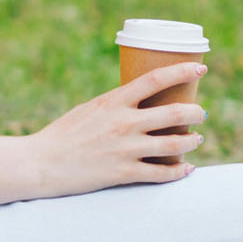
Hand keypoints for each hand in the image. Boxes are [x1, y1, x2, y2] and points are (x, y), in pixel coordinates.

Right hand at [26, 62, 208, 196]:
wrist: (41, 163)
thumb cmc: (64, 134)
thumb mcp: (90, 109)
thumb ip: (115, 105)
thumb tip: (138, 103)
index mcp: (114, 101)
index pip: (156, 78)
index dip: (182, 71)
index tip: (201, 67)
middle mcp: (124, 123)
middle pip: (175, 113)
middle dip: (196, 113)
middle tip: (201, 114)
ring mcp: (126, 149)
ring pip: (174, 144)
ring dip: (192, 141)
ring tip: (197, 139)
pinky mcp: (124, 174)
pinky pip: (161, 174)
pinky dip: (179, 171)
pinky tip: (187, 169)